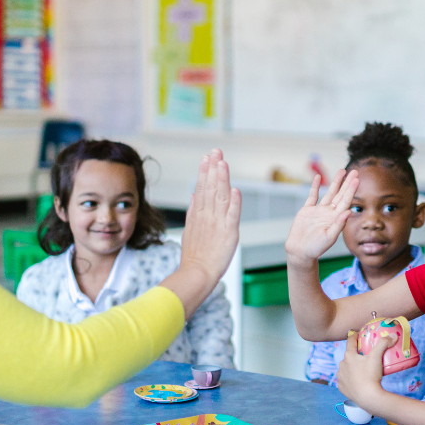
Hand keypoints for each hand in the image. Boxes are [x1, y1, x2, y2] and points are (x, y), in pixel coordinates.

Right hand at [165, 150, 241, 317]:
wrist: (197, 273)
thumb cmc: (194, 256)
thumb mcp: (189, 230)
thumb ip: (193, 212)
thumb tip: (193, 195)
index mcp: (199, 215)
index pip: (202, 188)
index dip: (205, 172)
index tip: (207, 157)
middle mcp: (207, 216)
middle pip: (210, 188)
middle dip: (213, 168)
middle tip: (216, 151)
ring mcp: (218, 223)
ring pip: (220, 197)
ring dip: (221, 180)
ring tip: (222, 163)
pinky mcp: (229, 234)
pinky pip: (232, 216)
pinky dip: (234, 203)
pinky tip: (235, 190)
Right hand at [284, 170, 358, 266]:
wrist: (300, 251)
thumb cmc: (316, 248)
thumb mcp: (329, 237)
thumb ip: (339, 224)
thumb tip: (349, 211)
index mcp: (336, 218)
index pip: (346, 201)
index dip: (351, 190)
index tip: (357, 179)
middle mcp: (329, 213)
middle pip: (340, 194)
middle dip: (347, 183)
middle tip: (355, 171)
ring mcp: (318, 211)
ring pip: (329, 193)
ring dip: (336, 182)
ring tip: (342, 171)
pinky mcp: (307, 211)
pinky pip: (312, 196)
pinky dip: (315, 187)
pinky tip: (318, 178)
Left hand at [336, 329, 393, 408]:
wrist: (368, 397)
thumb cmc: (371, 375)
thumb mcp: (377, 357)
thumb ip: (383, 344)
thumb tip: (393, 335)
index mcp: (349, 356)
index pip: (350, 341)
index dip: (354, 336)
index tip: (358, 335)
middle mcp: (342, 365)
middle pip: (348, 356)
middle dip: (355, 355)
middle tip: (365, 357)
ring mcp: (340, 377)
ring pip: (345, 369)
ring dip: (351, 368)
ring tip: (362, 371)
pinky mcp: (341, 387)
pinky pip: (345, 381)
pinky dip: (350, 380)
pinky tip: (357, 382)